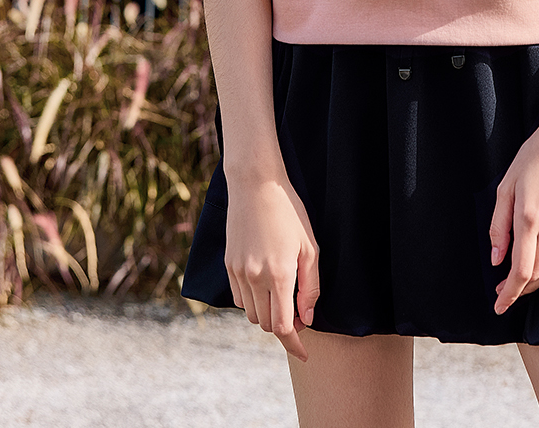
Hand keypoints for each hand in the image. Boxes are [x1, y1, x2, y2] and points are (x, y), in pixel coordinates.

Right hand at [224, 174, 319, 360]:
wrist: (256, 185)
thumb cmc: (289, 213)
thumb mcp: (310, 247)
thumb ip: (310, 287)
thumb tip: (306, 319)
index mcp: (278, 274)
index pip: (282, 327)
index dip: (294, 344)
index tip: (304, 354)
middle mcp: (255, 278)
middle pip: (266, 324)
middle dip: (283, 325)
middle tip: (298, 312)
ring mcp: (238, 272)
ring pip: (251, 314)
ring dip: (267, 314)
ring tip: (282, 296)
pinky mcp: (228, 266)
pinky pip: (238, 299)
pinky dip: (251, 302)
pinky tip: (264, 286)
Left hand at [488, 116, 538, 314]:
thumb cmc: (533, 156)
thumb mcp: (506, 185)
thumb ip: (499, 225)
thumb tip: (496, 259)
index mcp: (529, 217)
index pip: (520, 271)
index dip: (509, 293)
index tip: (498, 305)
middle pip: (537, 275)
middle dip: (519, 290)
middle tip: (504, 293)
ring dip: (537, 284)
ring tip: (522, 284)